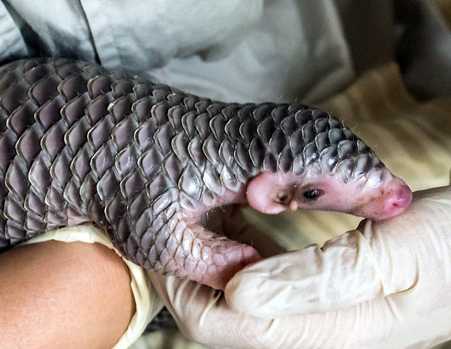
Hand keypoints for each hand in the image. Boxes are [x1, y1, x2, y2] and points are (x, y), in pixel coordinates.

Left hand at [149, 186, 450, 347]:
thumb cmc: (448, 255)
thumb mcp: (390, 258)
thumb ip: (312, 280)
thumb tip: (236, 291)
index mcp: (314, 331)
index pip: (212, 324)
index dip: (177, 288)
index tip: (163, 245)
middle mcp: (304, 332)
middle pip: (216, 315)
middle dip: (188, 271)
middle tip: (178, 221)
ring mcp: (309, 316)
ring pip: (234, 296)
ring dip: (211, 259)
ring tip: (201, 218)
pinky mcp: (316, 297)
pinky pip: (260, 282)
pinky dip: (241, 253)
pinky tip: (242, 224)